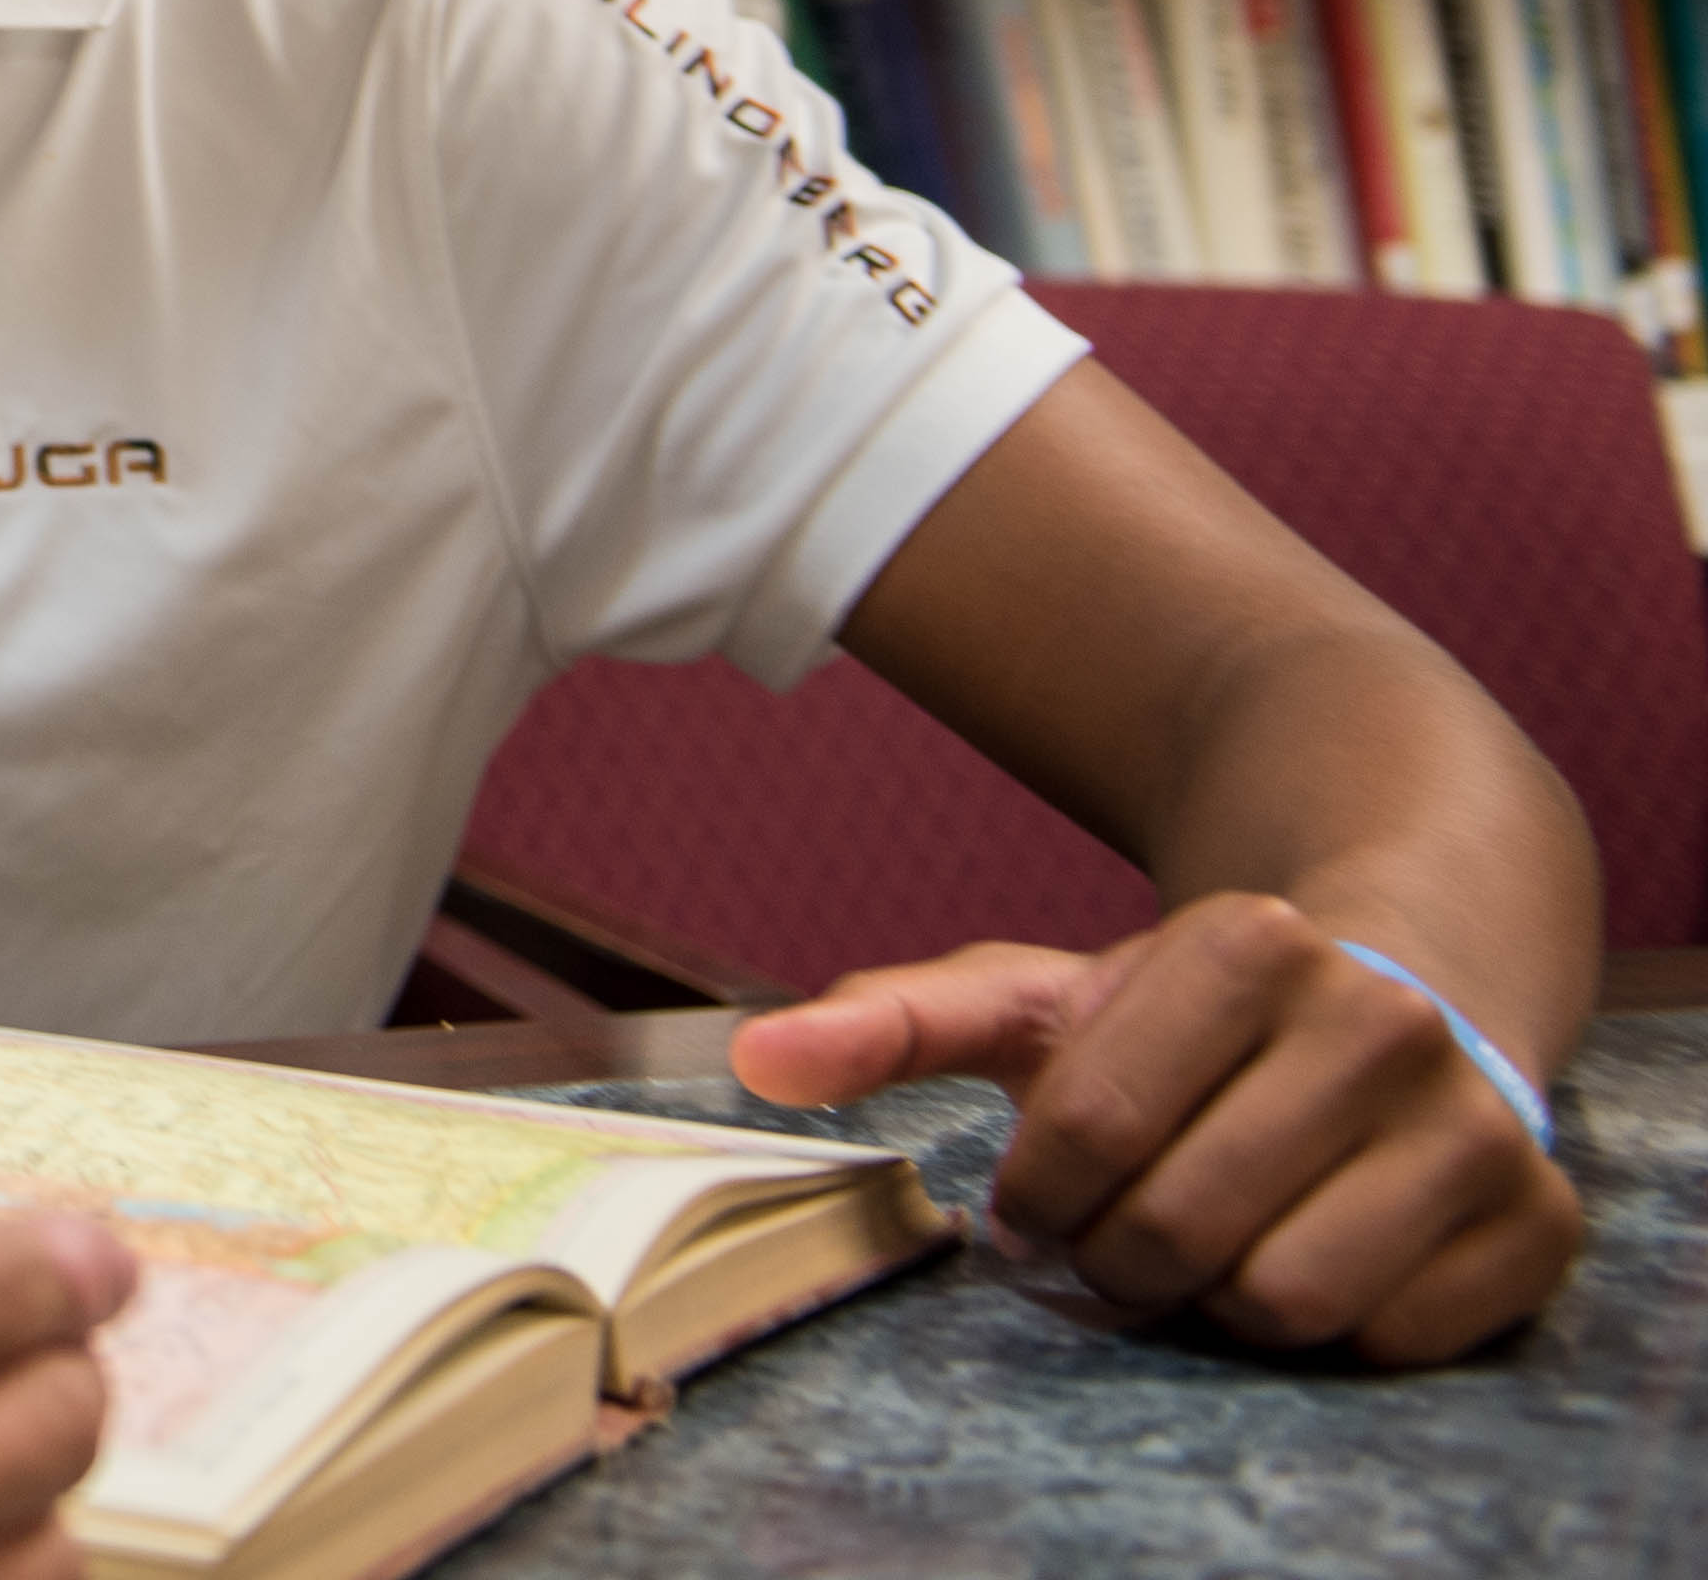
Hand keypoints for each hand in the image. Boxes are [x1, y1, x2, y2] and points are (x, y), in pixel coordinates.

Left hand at [727, 897, 1579, 1363]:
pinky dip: (1335, 1327)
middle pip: (1177, 1231)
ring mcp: (1474, 1121)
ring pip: (1285, 1299)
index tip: (1046, 1193)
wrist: (1400, 992)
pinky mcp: (1535, 1220)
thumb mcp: (1041, 998)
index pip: (1084, 1139)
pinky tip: (1322, 1248)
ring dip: (1222, 1298)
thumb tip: (750, 1056)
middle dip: (1124, 1253)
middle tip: (1131, 1223)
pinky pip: (1389, 1340)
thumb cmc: (1192, 1015)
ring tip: (1222, 1231)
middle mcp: (1378, 1018)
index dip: (1042, 1196)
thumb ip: (893, 1020)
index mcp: (1245, 945)